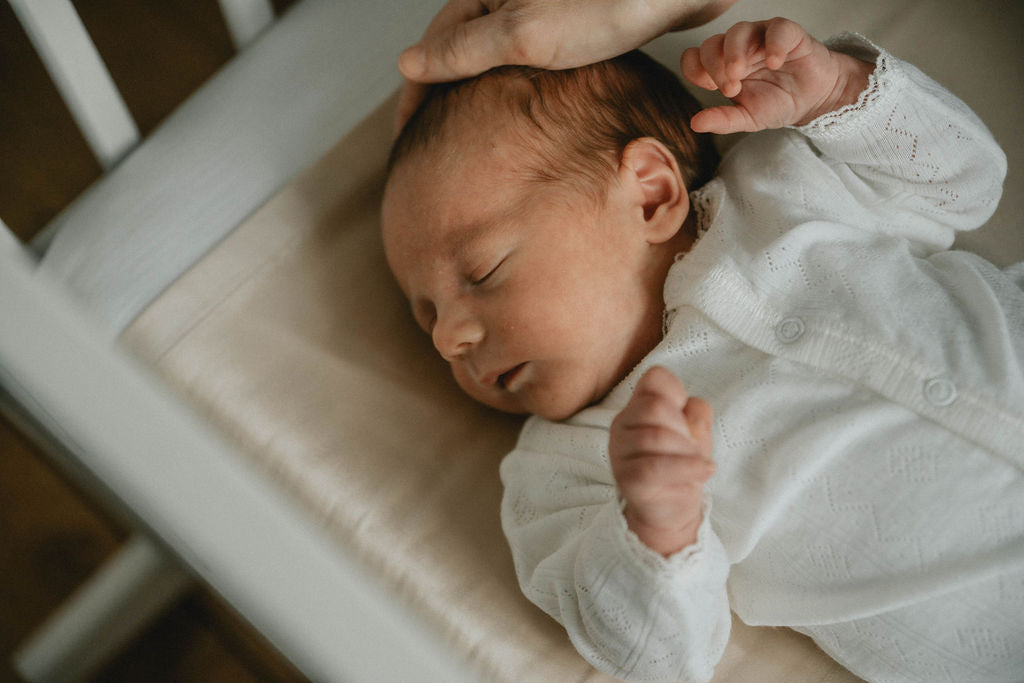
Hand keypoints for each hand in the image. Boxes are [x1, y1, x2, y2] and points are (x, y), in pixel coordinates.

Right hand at [395, 0, 736, 131]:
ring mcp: (536, 7)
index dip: (418, 92)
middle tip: (432, 142)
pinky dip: (511, 85)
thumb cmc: (607, 5)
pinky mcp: (568, 20)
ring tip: (465, 133)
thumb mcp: (525, 35)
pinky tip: (515, 109)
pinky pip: (523, 57)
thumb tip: (408, 65)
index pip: (435, 46)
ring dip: (476, 93)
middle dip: (444, 95)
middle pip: (459, 51)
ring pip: (491, 55)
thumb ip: (464, 51)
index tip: (408, 133)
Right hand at [609, 366, 714, 556]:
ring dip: (687, 451)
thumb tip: (690, 406)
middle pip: (655, 406)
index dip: (677, 392)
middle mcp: (623, 425)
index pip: (654, 378)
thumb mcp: (697, 433)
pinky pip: (654, 467)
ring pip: (655, 437)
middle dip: (683, 427)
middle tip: (691, 447)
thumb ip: (697, 412)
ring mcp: (620, 452)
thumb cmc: (682, 466)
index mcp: (638, 407)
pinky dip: (686, 468)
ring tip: (697, 463)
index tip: (685, 417)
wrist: (671, 512)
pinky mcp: (626, 478)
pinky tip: (704, 471)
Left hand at [681, 17, 873, 133]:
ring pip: (739, 31)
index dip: (696, 70)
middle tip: (730, 89)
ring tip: (739, 75)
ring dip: (735, 53)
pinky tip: (773, 63)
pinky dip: (773, 45)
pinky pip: (777, 29)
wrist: (814, 100)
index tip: (710, 89)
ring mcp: (761, 37)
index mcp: (721, 65)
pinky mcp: (788, 33)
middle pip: (712, 43)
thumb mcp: (747, 118)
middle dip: (715, 67)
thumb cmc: (777, 102)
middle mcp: (737, 47)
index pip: (694, 57)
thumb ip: (722, 120)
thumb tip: (694, 124)